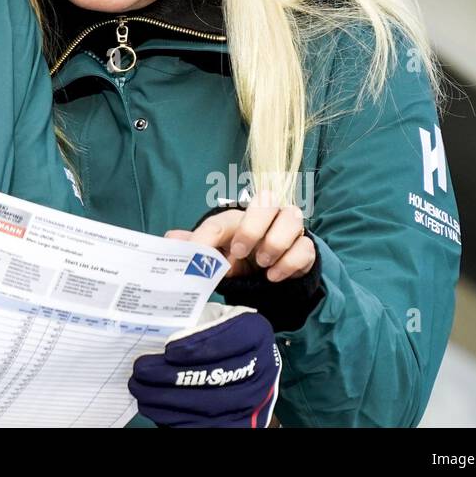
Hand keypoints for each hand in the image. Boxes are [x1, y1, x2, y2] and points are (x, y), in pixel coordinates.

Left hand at [129, 303, 281, 426]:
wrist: (248, 364)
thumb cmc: (222, 333)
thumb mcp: (215, 316)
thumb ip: (196, 319)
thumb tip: (158, 326)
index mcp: (255, 333)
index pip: (232, 339)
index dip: (199, 346)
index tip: (168, 350)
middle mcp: (261, 368)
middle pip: (215, 376)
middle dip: (172, 375)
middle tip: (140, 370)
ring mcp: (252, 400)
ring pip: (208, 405)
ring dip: (167, 399)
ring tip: (139, 388)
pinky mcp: (239, 423)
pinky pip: (204, 425)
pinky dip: (174, 418)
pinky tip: (152, 407)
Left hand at [167, 191, 315, 282]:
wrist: (271, 272)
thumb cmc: (239, 257)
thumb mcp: (216, 255)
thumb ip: (196, 246)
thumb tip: (170, 239)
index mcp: (236, 218)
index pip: (220, 222)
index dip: (205, 237)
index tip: (197, 253)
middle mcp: (266, 215)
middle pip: (267, 200)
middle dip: (253, 227)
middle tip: (241, 252)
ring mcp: (288, 229)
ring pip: (292, 218)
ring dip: (275, 242)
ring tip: (262, 264)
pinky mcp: (305, 248)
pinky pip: (305, 247)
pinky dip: (290, 262)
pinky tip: (275, 276)